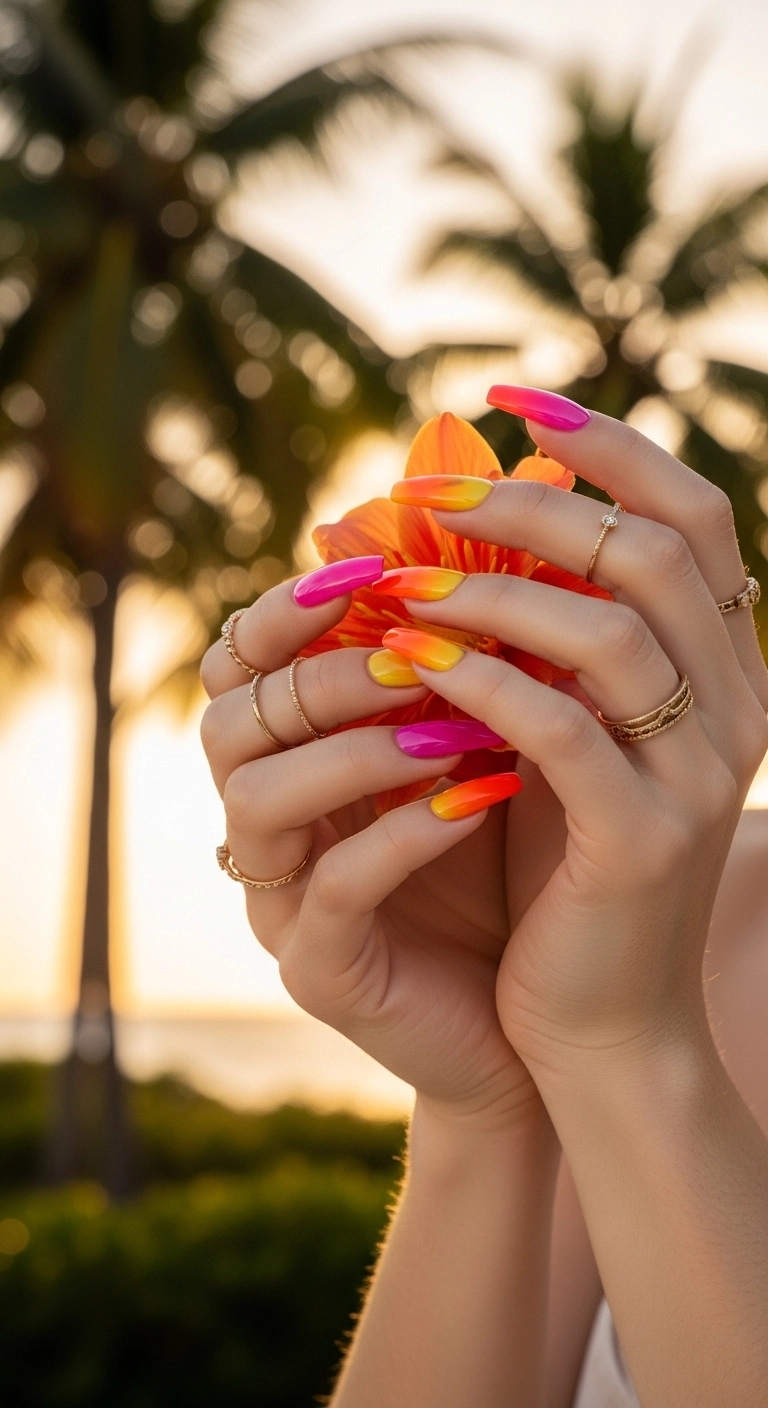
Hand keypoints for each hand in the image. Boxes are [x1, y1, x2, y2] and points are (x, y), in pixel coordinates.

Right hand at [200, 584, 539, 1125]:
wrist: (544, 1011)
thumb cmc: (509, 863)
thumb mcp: (480, 747)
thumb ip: (456, 663)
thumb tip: (477, 542)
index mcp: (288, 760)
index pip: (240, 666)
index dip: (283, 610)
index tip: (367, 569)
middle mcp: (264, 826)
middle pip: (229, 722)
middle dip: (321, 676)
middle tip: (415, 653)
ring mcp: (282, 902)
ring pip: (257, 800)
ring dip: (354, 748)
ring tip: (453, 729)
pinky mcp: (322, 970)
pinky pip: (335, 887)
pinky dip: (402, 833)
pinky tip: (476, 801)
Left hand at [387, 406, 767, 1072]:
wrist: (600, 1023)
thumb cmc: (566, 868)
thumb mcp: (571, 734)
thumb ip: (554, 639)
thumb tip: (467, 525)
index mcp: (723, 668)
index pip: (692, 516)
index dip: (609, 445)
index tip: (514, 400)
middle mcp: (735, 707)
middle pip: (653, 551)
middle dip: (535, 503)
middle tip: (431, 491)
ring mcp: (698, 775)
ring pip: (608, 631)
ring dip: (492, 590)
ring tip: (400, 580)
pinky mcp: (640, 839)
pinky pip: (558, 730)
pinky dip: (479, 681)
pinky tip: (408, 660)